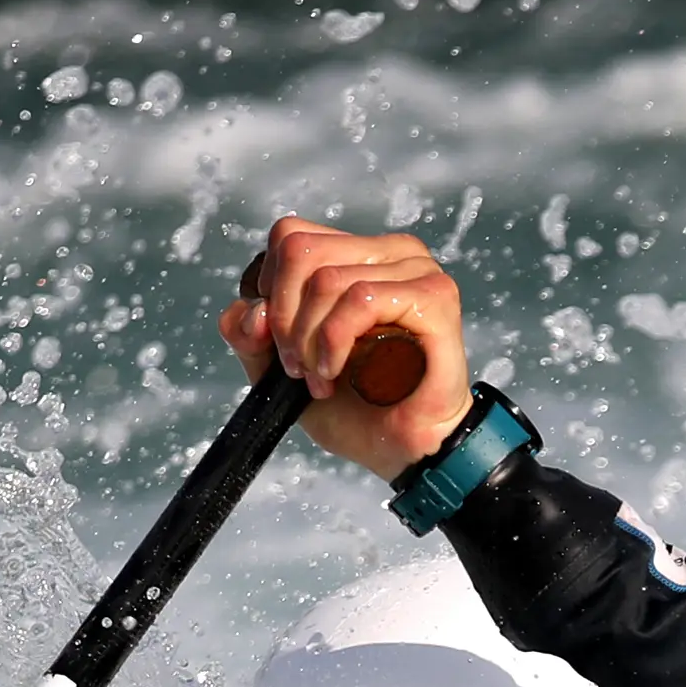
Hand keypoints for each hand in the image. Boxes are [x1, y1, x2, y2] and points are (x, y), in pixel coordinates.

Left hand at [220, 216, 473, 481]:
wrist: (403, 450)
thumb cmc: (356, 408)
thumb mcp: (283, 368)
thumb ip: (251, 336)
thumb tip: (251, 311)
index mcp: (358, 254)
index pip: (290, 235)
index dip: (271, 292)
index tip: (283, 343)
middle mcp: (391, 251)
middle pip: (300, 252)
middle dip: (285, 320)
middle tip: (298, 368)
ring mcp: (416, 269)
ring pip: (326, 280)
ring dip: (310, 341)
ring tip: (321, 380)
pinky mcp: (434, 296)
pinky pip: (360, 299)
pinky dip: (335, 341)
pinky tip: (337, 371)